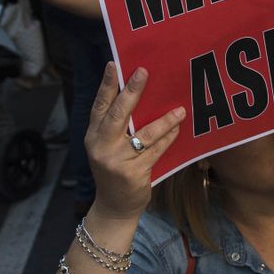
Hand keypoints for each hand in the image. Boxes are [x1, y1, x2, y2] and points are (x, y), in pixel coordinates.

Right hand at [85, 64, 186, 220]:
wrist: (114, 208)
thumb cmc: (114, 170)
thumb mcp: (106, 148)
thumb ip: (115, 127)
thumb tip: (136, 96)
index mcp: (93, 137)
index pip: (99, 107)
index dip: (106, 85)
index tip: (114, 65)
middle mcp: (102, 147)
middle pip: (118, 114)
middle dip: (131, 91)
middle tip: (143, 72)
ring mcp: (117, 161)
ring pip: (144, 134)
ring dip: (164, 120)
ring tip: (180, 110)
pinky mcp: (134, 173)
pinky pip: (156, 150)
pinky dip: (168, 138)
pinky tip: (178, 129)